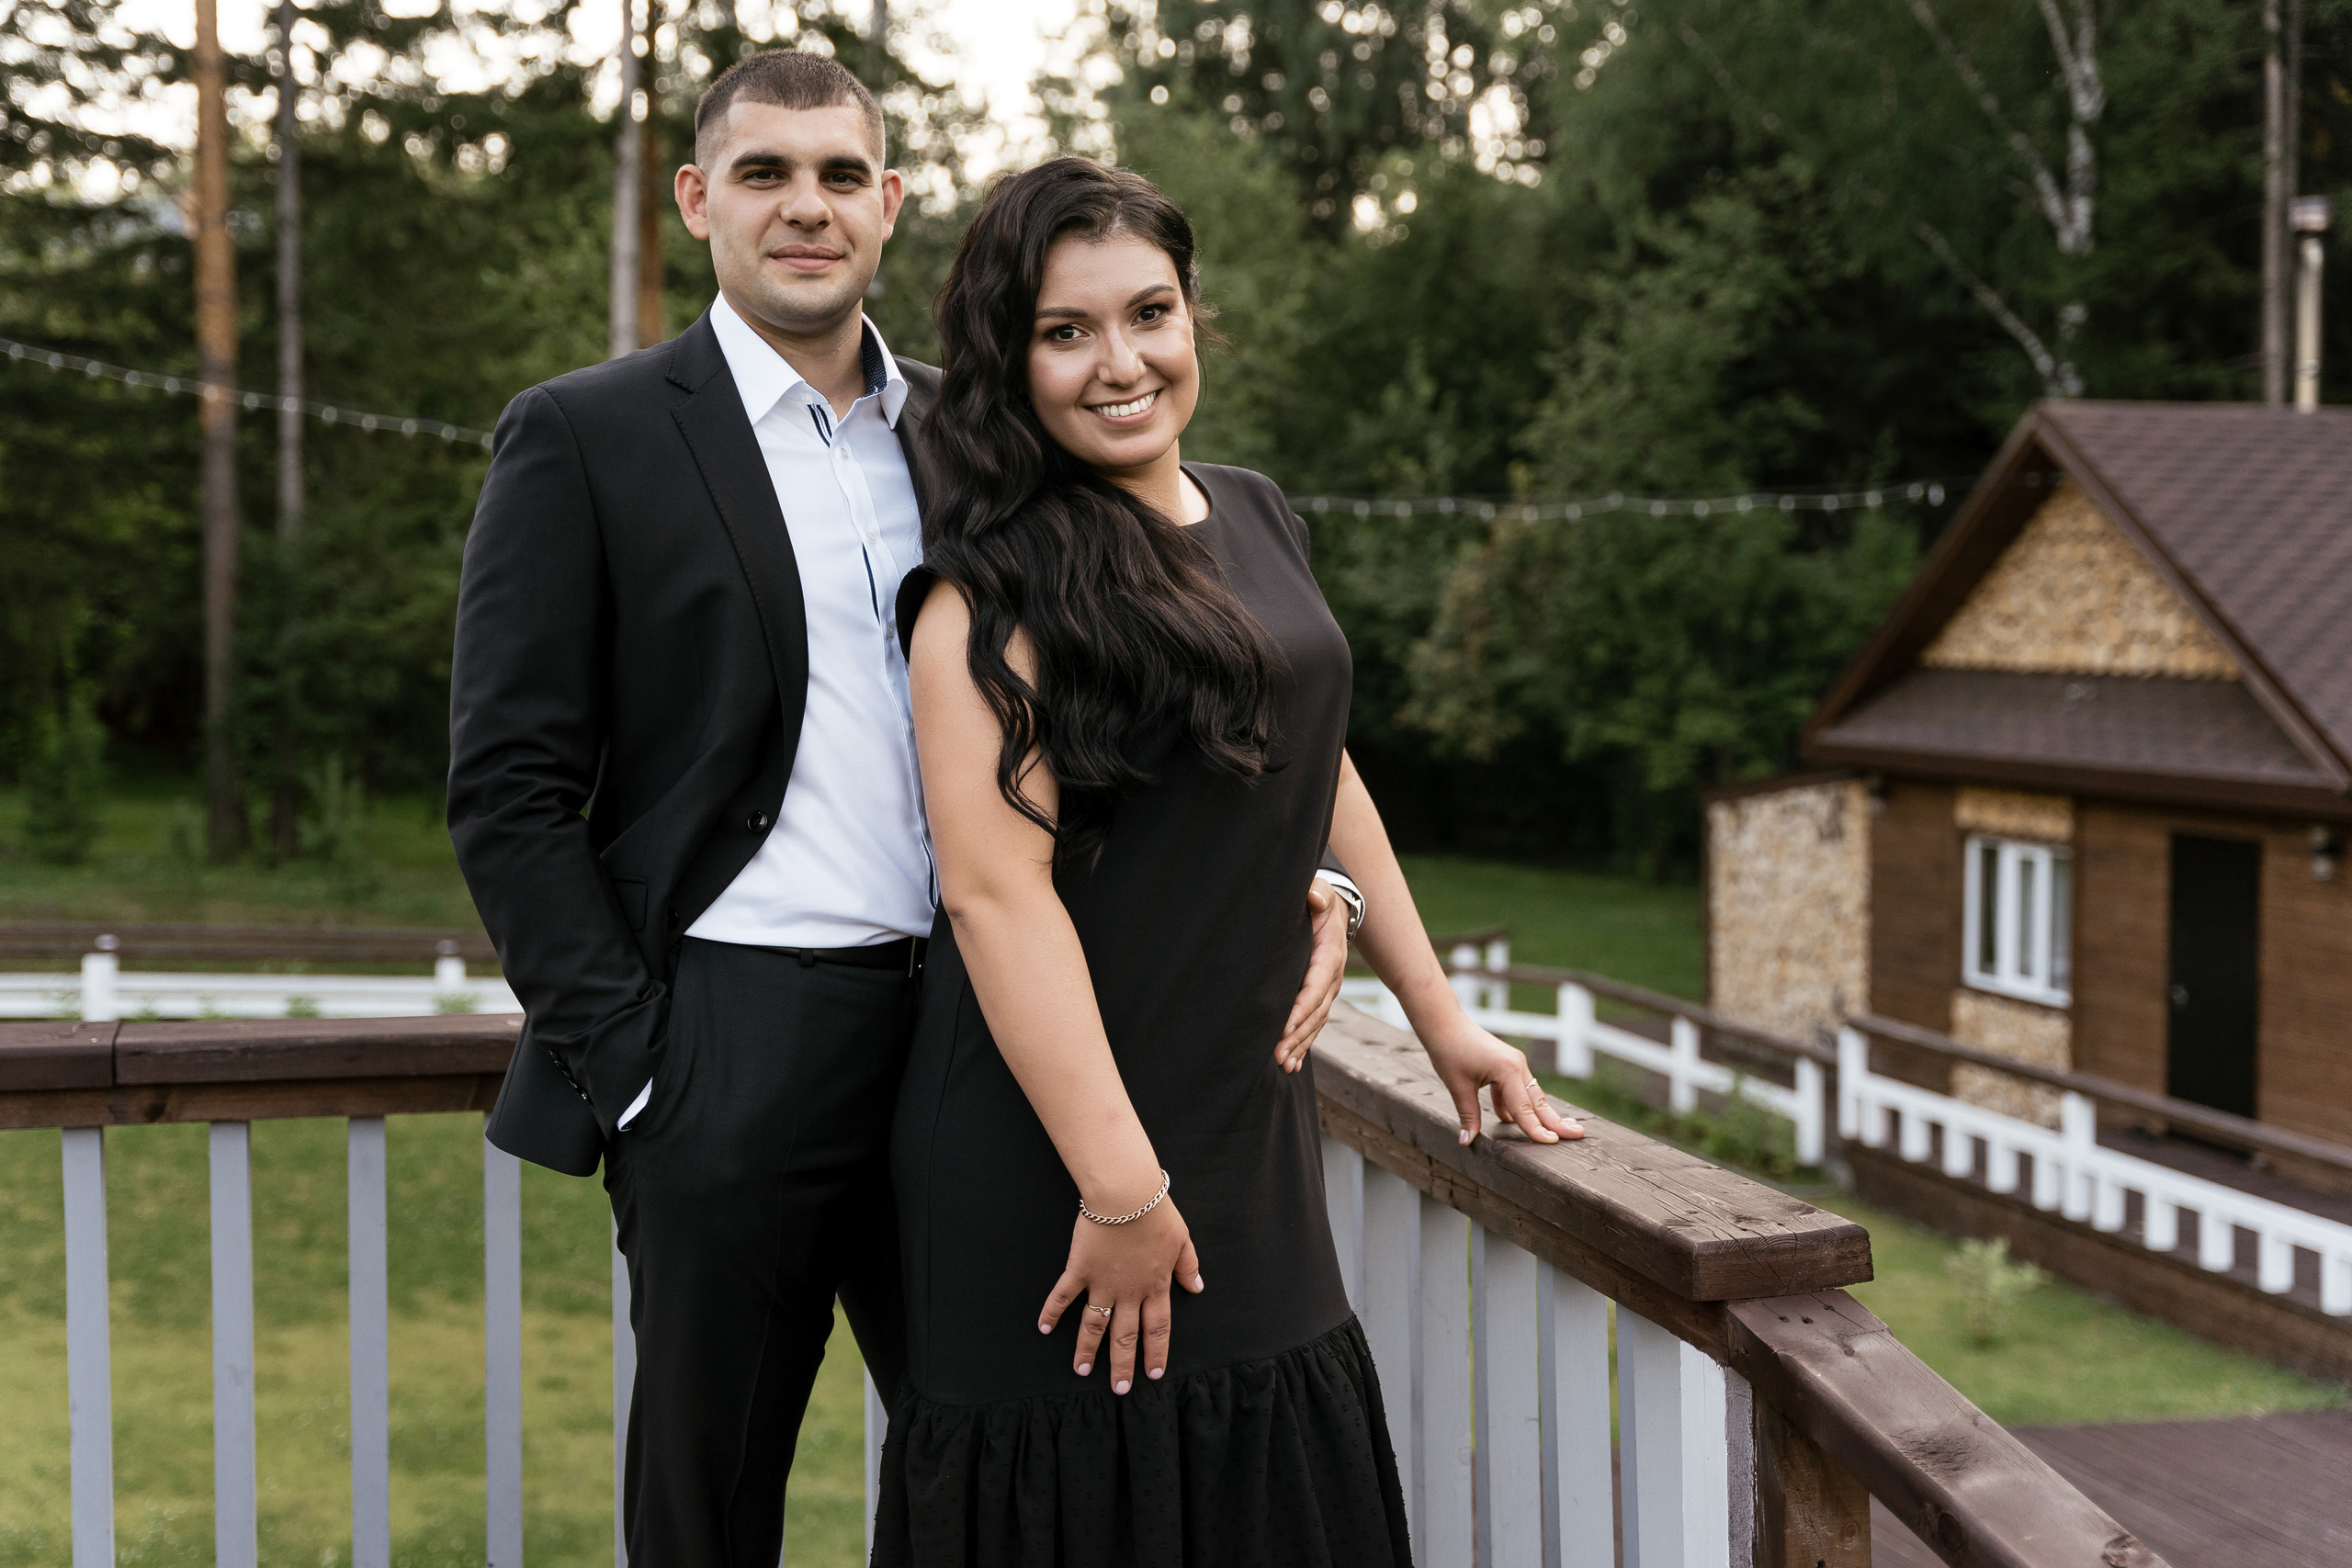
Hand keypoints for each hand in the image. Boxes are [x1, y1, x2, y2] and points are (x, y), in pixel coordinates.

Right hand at [1038, 1194, 1203, 1392]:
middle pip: (1126, 1336)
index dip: (1156, 1352)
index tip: (1153, 1374)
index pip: (1157, 1328)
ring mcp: (1102, 1283)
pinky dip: (1052, 1312)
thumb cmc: (1156, 1213)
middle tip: (1120, 1389)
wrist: (1126, 1196)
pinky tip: (1044, 1329)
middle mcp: (1128, 1292)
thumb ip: (1188, 1266)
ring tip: (1082, 1371)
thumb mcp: (1182, 1240)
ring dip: (1087, 1350)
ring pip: (1094, 1325)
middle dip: (1123, 1364)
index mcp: (1155, 1286)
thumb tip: (1196, 1287)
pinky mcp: (1079, 1270)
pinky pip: (1063, 1296)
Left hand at [1275, 881, 1348, 1071]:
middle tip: (1277, 1057)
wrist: (1336, 909)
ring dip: (1300, 1045)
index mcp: (1329, 955)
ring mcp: (1328, 990)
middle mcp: (1332, 977)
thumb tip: (1315, 898)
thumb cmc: (1320, 899)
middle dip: (1298, 1036)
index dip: (1301, 1008)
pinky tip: (1292, 1064)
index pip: (1315, 986)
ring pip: (1316, 1023)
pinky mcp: (1321, 996)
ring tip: (1284, 1066)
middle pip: (1316, 1012)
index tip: (1285, 1027)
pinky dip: (1304, 1044)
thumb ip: (1318, 893)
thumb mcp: (1321, 891)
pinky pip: (1314, 1023)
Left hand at [1421, 1020, 1583, 1146]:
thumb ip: (1468, 1115)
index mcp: (1507, 1070)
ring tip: (1560, 1130)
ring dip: (1542, 1114)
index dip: (1536, 1129)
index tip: (1552, 1142)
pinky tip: (1515, 1121)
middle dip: (1556, 1120)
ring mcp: (1515, 1063)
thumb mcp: (1457, 1086)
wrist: (1444, 1023)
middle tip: (1578, 1134)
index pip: (1524, 1108)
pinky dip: (1518, 1105)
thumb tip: (1467, 1141)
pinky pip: (1518, 1089)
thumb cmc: (1449, 1051)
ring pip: (1531, 1095)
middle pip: (1538, 1100)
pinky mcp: (1508, 1064)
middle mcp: (1517, 1065)